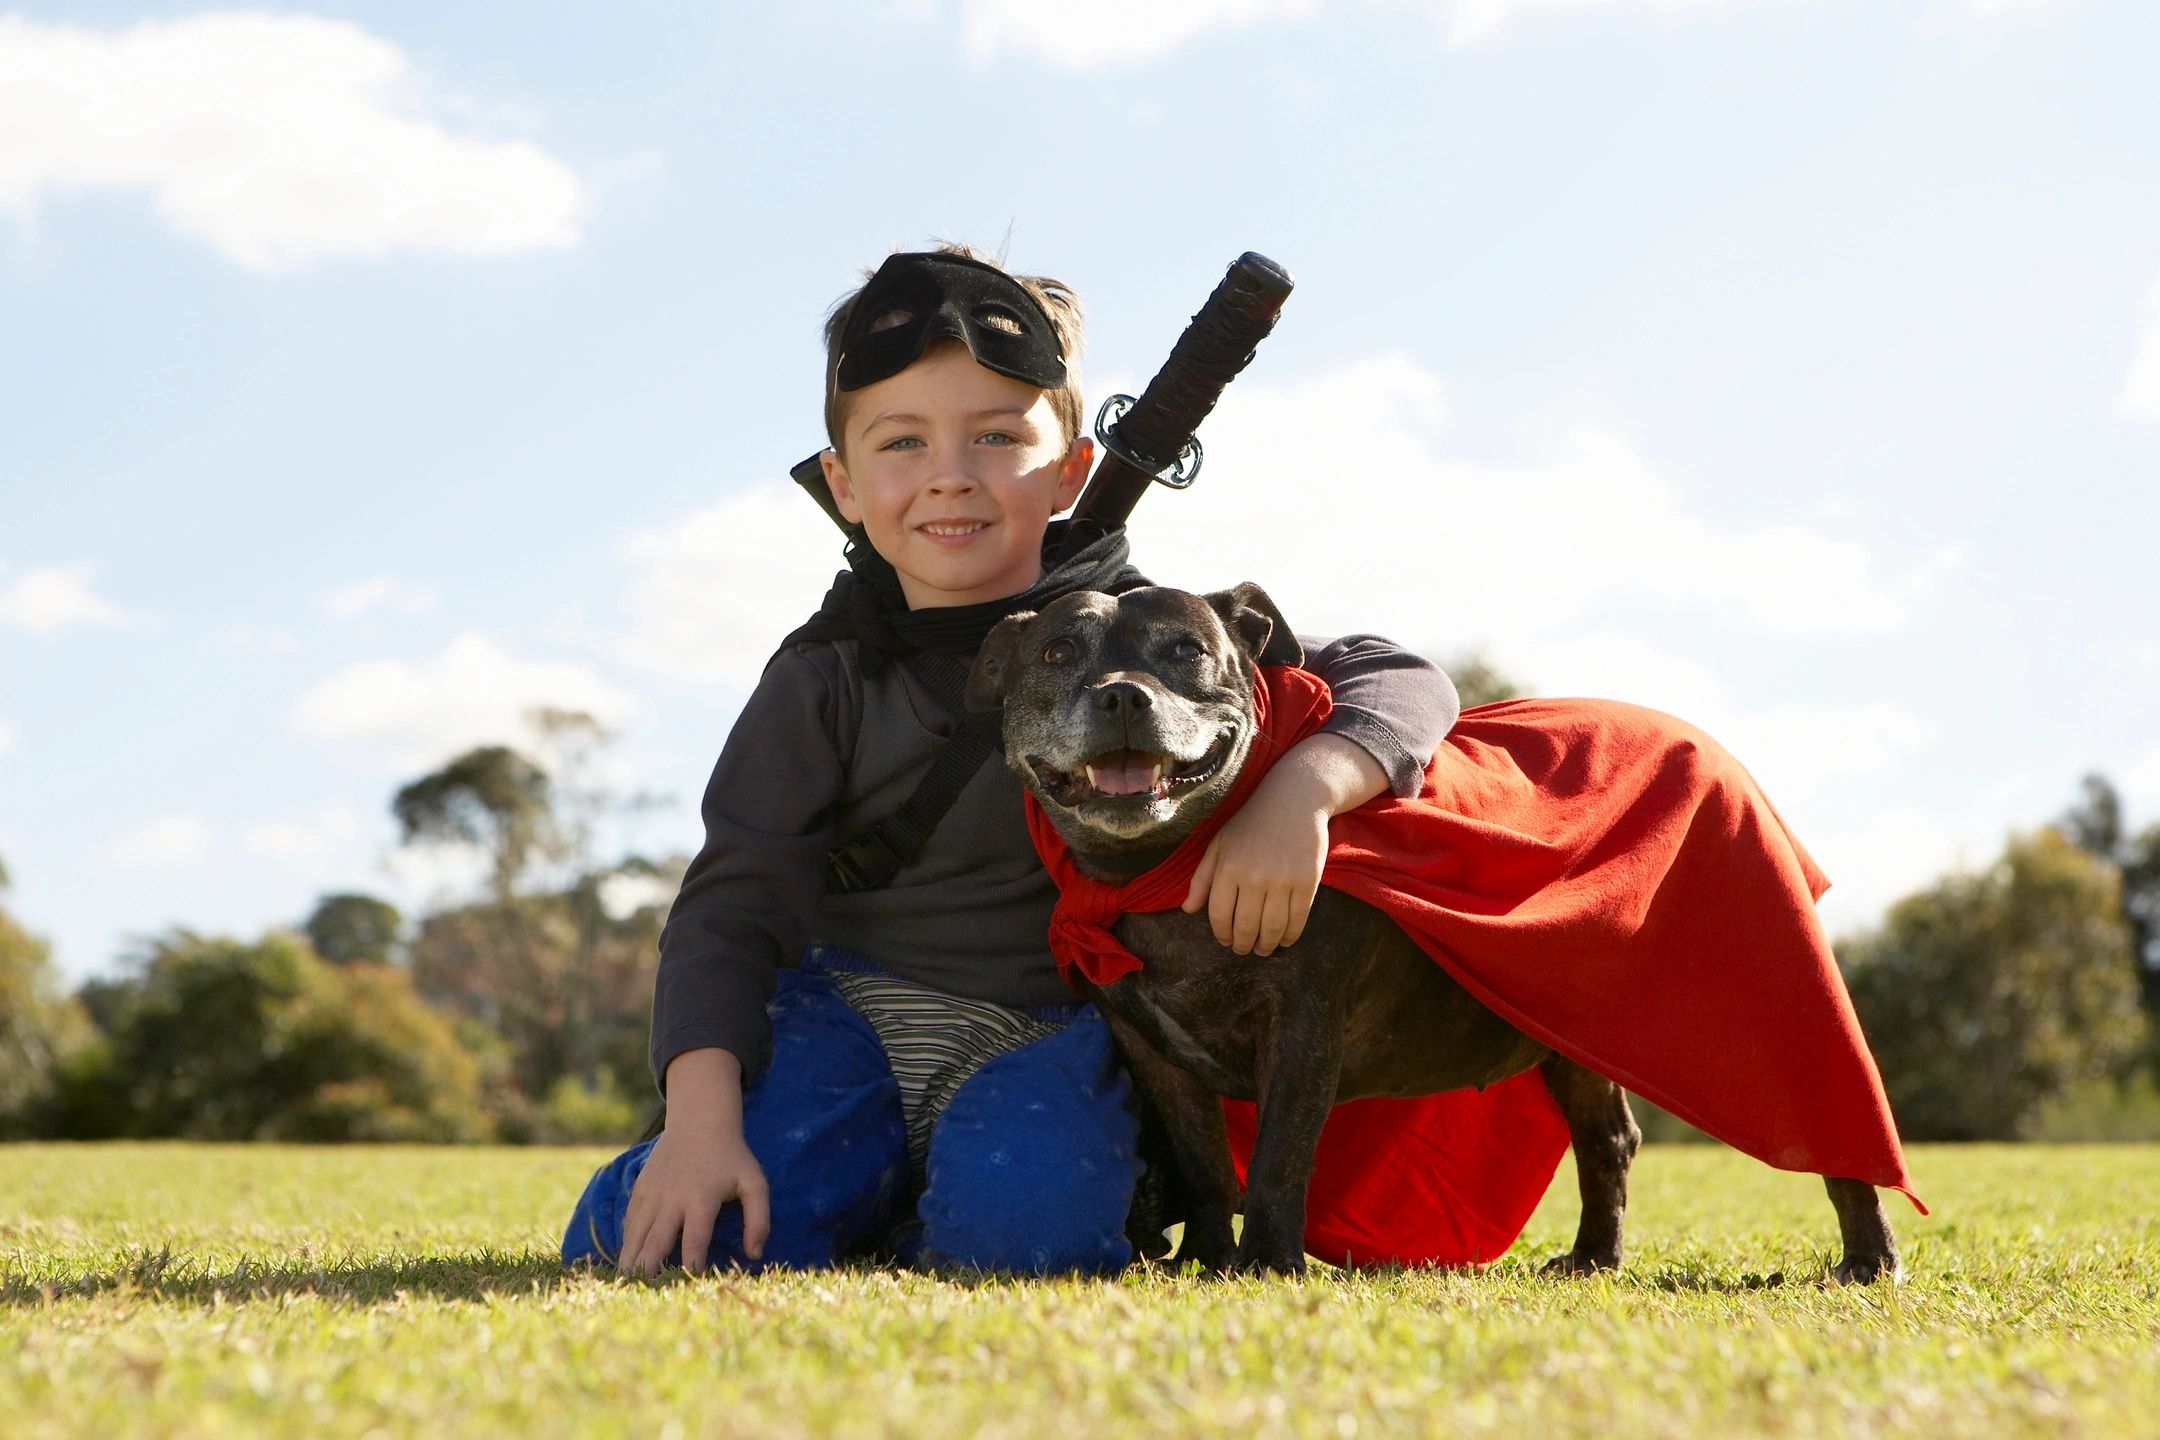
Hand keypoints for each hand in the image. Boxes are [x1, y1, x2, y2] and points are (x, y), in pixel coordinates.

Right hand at [619, 1049, 768, 1275]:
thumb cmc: (731, 1156)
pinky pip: (630, 1220)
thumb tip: (754, 1255)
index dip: (691, 1268)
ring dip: (631, 1260)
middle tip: (643, 1295)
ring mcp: (652, 1193)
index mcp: (701, 1199)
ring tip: (626, 1285)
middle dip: (648, 1270)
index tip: (688, 1287)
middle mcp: (672, 1199)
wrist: (699, 1120)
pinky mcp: (641, 1188)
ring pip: (636, 1233)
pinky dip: (627, 1240)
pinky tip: (626, 1258)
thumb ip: (759, 1218)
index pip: (694, 1242)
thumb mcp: (754, 1182)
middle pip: (656, 1242)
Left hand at [1180, 776, 1328, 956]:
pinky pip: (1298, 919)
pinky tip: (1284, 940)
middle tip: (1244, 949)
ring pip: (1272, 928)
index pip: (1220, 915)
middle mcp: (1253, 877)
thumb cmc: (1251, 822)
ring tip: (1263, 950)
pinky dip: (1290, 936)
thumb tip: (1188, 910)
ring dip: (1266, 946)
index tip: (1226, 941)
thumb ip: (1201, 878)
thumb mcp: (1219, 844)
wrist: (1294, 800)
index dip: (1222, 934)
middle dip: (1243, 945)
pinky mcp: (1307, 882)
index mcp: (1228, 868)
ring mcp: (1282, 880)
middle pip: (1246, 927)